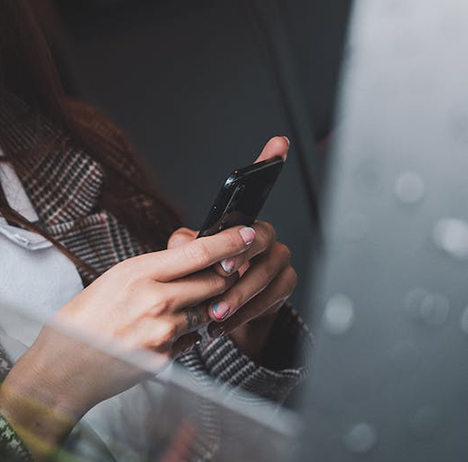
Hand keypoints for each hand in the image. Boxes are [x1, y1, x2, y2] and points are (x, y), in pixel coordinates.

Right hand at [0, 223, 254, 452]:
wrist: (62, 367)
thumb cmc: (81, 320)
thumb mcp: (113, 281)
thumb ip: (152, 272)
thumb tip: (188, 263)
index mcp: (138, 272)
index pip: (199, 253)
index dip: (230, 242)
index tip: (249, 235)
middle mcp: (154, 300)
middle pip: (212, 283)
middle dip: (220, 280)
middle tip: (215, 277)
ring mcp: (162, 332)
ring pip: (205, 312)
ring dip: (199, 310)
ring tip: (164, 313)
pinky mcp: (165, 358)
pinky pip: (191, 340)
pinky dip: (183, 336)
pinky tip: (154, 336)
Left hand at [170, 137, 297, 358]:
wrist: (216, 314)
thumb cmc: (198, 279)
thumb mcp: (183, 260)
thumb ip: (184, 248)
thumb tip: (186, 243)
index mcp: (239, 222)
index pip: (255, 186)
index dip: (269, 161)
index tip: (278, 143)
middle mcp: (264, 235)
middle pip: (261, 238)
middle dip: (241, 256)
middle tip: (221, 273)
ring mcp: (279, 259)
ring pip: (268, 273)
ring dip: (240, 294)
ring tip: (215, 312)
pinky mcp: (285, 285)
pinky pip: (272, 298)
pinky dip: (247, 312)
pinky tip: (225, 323)